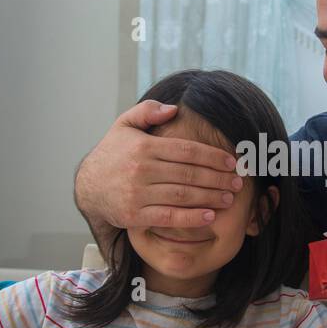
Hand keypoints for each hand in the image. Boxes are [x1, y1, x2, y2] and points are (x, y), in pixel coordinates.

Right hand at [76, 99, 243, 229]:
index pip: (187, 150)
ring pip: (183, 195)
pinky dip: (191, 218)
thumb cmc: (113, 153)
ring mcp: (137, 193)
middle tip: (238, 182)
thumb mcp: (124, 125)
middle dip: (218, 178)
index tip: (232, 162)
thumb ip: (147, 111)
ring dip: (210, 197)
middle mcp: (141, 169)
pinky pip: (169, 217)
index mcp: (144, 146)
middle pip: (189, 174)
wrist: (88, 186)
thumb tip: (173, 109)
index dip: (213, 156)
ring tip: (229, 198)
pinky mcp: (134, 215)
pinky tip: (209, 216)